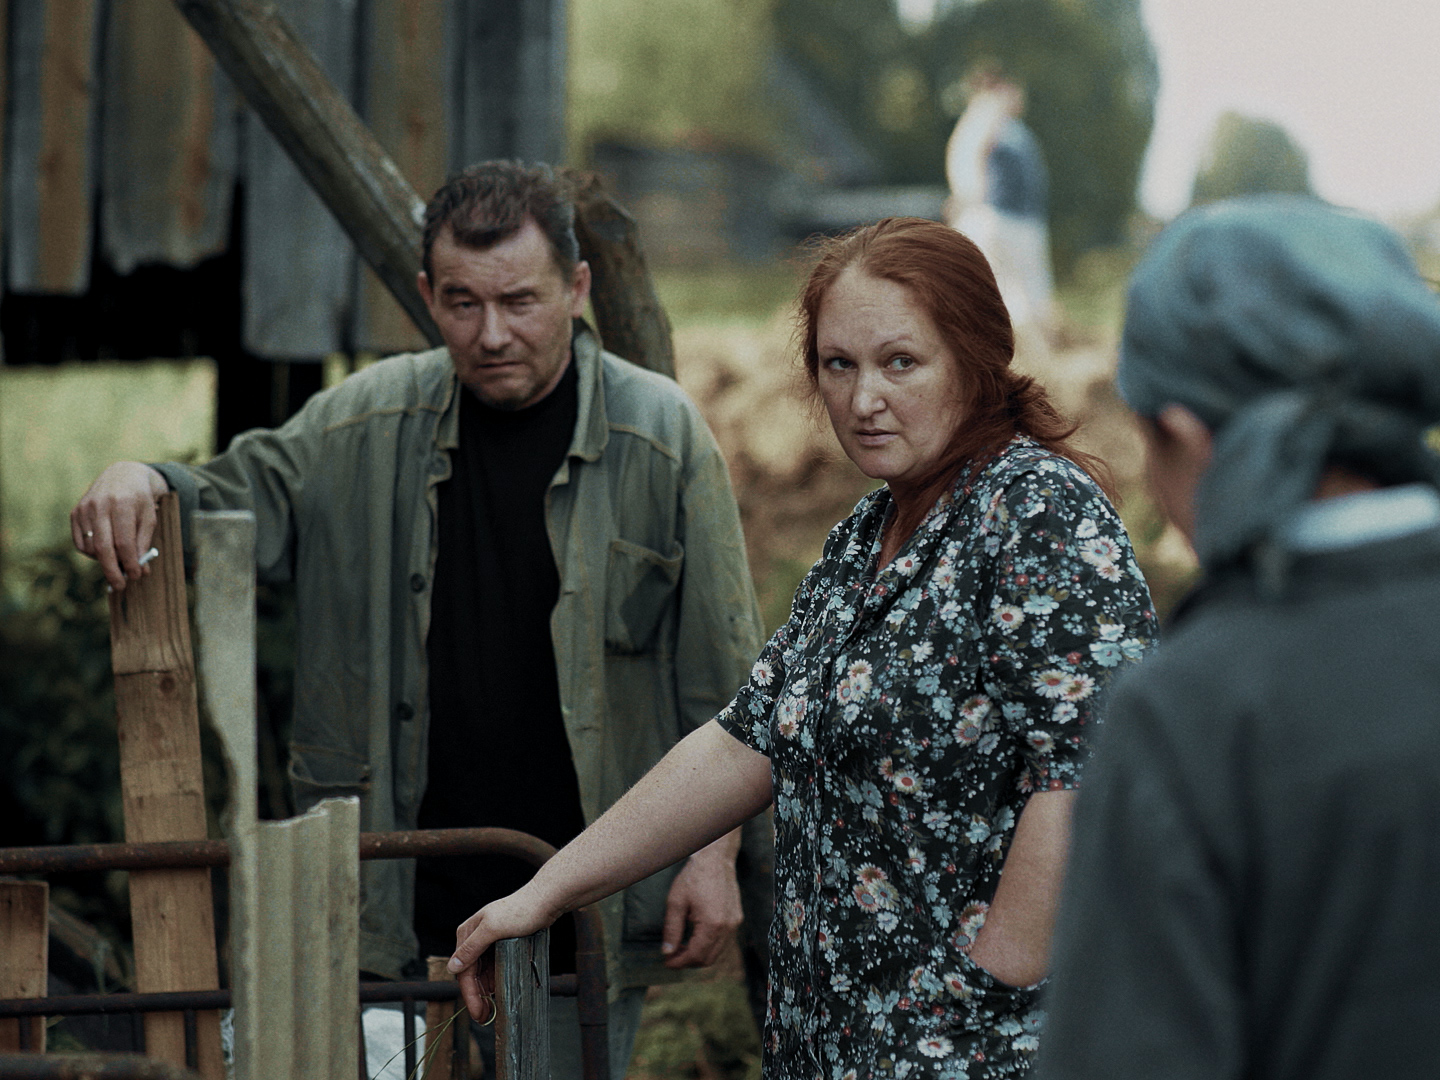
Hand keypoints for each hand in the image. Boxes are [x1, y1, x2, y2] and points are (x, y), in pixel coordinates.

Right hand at [70, 462, 169, 590]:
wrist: (121, 475)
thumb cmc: (140, 500)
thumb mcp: (150, 517)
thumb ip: (144, 542)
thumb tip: (140, 569)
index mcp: (123, 504)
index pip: (124, 542)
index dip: (130, 562)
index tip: (137, 575)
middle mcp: (100, 505)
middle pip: (103, 547)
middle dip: (112, 570)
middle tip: (120, 585)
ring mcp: (85, 509)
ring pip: (91, 546)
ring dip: (104, 561)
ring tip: (118, 563)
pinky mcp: (75, 513)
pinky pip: (80, 542)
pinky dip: (92, 553)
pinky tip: (105, 552)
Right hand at [449, 890, 558, 1022]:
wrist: (545, 900)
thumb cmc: (521, 910)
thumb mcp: (493, 929)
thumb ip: (471, 948)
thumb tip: (453, 966)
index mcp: (467, 933)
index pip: (462, 970)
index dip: (469, 994)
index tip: (477, 1012)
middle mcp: (475, 937)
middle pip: (471, 973)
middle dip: (477, 996)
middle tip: (484, 1016)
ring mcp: (489, 941)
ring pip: (482, 972)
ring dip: (486, 990)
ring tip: (493, 1007)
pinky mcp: (503, 944)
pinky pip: (494, 967)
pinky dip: (495, 979)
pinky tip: (500, 990)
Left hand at [660, 841, 743, 968]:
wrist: (715, 859)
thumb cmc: (694, 877)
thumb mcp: (676, 902)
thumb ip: (672, 930)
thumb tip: (667, 953)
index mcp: (712, 924)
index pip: (696, 955)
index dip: (679, 962)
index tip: (666, 962)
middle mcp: (728, 927)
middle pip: (708, 959)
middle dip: (688, 962)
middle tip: (672, 956)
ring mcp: (734, 924)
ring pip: (717, 953)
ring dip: (699, 955)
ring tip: (682, 947)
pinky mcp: (736, 919)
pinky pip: (723, 942)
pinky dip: (709, 946)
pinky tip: (695, 938)